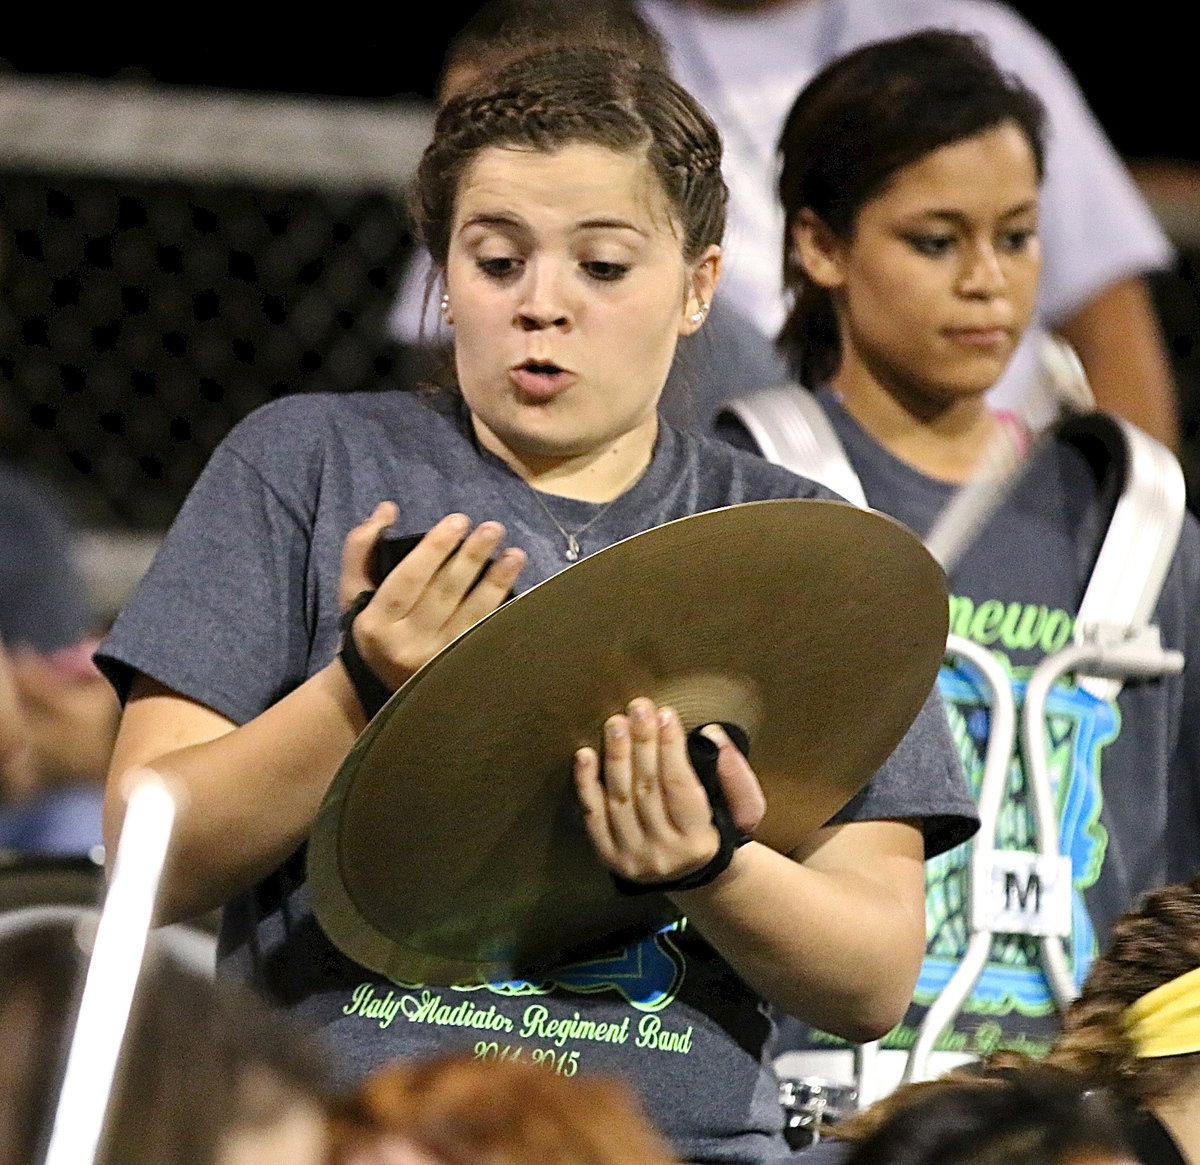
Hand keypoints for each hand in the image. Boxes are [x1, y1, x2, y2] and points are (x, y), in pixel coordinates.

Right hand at [339, 505, 525, 689]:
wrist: (376, 687)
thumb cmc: (371, 627)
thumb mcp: (353, 591)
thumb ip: (362, 547)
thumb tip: (388, 509)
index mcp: (376, 621)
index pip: (409, 578)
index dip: (435, 548)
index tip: (459, 520)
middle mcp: (405, 644)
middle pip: (443, 594)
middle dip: (471, 557)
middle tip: (493, 528)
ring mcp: (433, 662)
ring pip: (469, 616)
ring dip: (495, 583)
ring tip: (515, 554)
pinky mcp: (455, 671)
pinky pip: (481, 636)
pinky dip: (499, 612)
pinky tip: (517, 590)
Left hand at [573, 699, 765, 887]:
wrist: (696, 876)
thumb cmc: (722, 829)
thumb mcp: (746, 808)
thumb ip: (734, 771)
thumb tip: (711, 733)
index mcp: (699, 841)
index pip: (680, 786)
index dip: (671, 748)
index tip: (666, 714)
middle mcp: (663, 853)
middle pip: (647, 789)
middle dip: (642, 743)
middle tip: (638, 707)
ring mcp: (633, 857)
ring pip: (620, 799)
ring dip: (616, 755)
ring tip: (616, 722)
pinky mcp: (609, 857)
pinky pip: (592, 816)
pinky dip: (586, 784)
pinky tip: (584, 754)